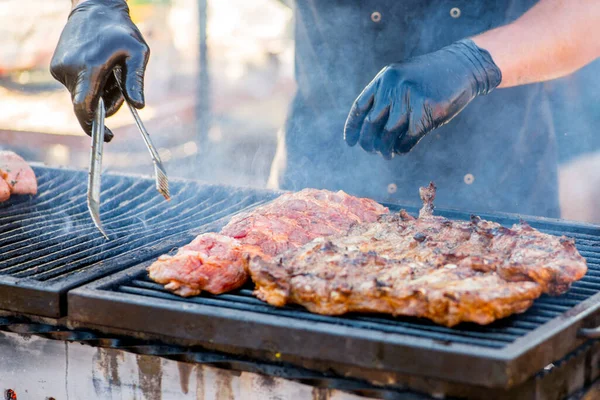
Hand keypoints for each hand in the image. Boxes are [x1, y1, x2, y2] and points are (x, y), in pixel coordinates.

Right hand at [50, 0, 149, 141]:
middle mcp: (70, 69)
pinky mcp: (56, 68)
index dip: (93, 125)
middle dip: (105, 103)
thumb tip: (139, 105)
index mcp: (89, 67)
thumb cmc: (121, 31)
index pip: (84, 107)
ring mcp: (60, 69)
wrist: (94, 8)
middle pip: (87, 104)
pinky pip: (75, 87)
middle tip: (119, 87)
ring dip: (98, 93)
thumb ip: (136, 80)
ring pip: (81, 97)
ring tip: (109, 70)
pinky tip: (97, 66)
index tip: (106, 136)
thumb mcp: (138, 53)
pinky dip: (88, 85)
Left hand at [343, 39, 501, 158]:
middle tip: (370, 150)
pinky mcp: (429, 111)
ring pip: (388, 134)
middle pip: (371, 123)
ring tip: (386, 154)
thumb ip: (386, 96)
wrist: (464, 65)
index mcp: (385, 78)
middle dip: (367, 142)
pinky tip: (401, 150)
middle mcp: (394, 87)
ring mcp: (411, 99)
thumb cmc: (431, 76)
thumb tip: (369, 131)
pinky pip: (408, 138)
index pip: (360, 107)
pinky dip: (402, 148)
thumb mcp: (403, 78)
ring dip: (384, 149)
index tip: (350, 142)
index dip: (352, 127)